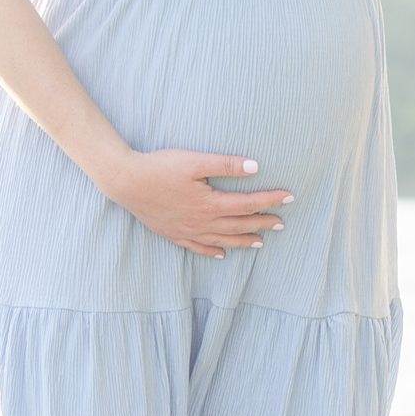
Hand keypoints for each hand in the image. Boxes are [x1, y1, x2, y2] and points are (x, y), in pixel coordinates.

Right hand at [93, 149, 293, 256]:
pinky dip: (212, 251)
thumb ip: (226, 165)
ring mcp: (187, 231)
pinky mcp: (173, 233)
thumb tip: (256, 166)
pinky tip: (220, 254)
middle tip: (281, 224)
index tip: (289, 197)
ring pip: (222, 240)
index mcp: (211, 204)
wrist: (125, 181)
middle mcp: (202, 222)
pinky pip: (198, 248)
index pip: (248, 203)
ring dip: (243, 241)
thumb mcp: (195, 161)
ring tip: (260, 242)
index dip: (271, 200)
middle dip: (262, 224)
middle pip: (239, 225)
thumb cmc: (159, 167)